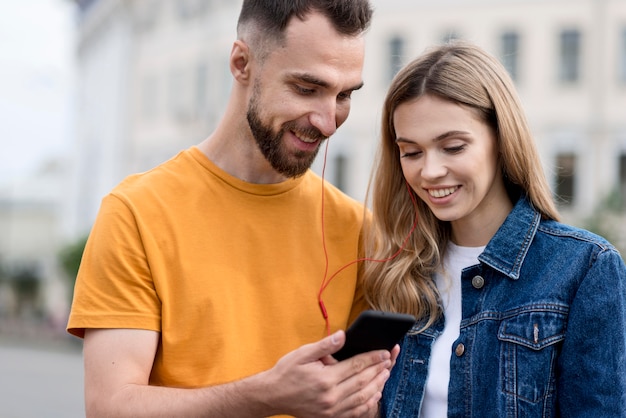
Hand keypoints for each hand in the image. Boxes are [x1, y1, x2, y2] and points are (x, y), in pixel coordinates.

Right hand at [260, 330, 391, 417]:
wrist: (273, 395)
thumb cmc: (286, 372)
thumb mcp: (303, 353)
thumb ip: (325, 345)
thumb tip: (343, 335)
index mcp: (325, 379)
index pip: (356, 366)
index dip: (373, 358)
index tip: (384, 351)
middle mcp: (330, 396)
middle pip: (363, 382)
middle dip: (379, 369)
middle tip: (389, 360)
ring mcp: (331, 410)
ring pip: (363, 398)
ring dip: (377, 385)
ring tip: (385, 374)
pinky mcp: (330, 417)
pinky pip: (356, 412)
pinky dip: (368, 403)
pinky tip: (374, 394)